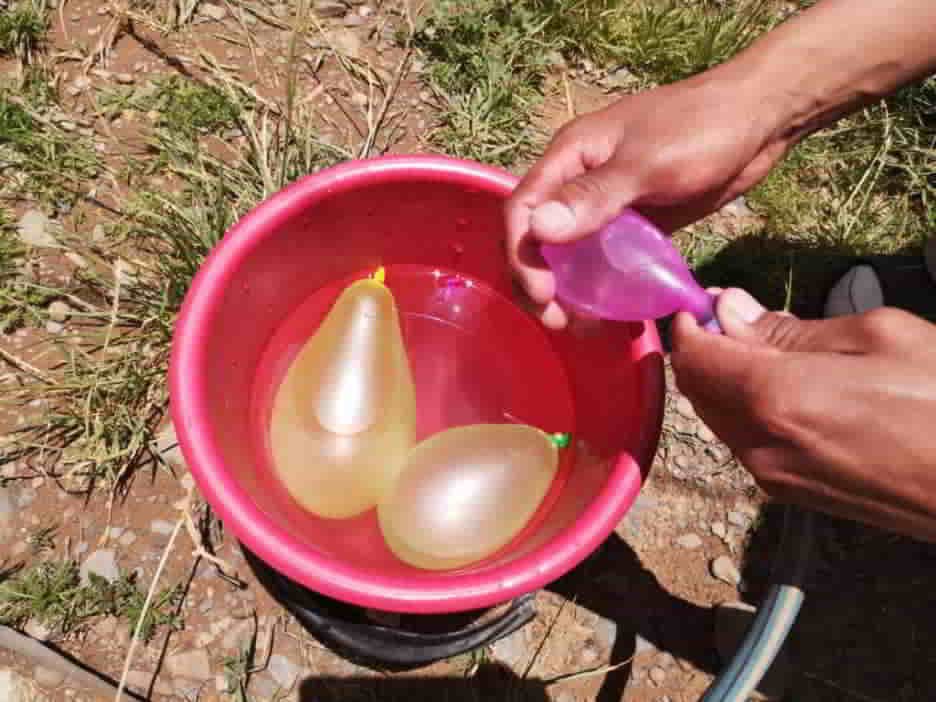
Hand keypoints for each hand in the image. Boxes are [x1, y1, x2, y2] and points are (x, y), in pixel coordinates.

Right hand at [505, 67, 791, 328]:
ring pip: (570, 252)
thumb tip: (539, 231)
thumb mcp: (647, 164)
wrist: (758, 120)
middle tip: (558, 321)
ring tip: (582, 324)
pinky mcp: (635, 221)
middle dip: (538, 281)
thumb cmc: (701, 128)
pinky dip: (600, 284)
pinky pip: (605, 257)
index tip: (542, 296)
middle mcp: (579, 180)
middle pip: (538, 236)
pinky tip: (610, 310)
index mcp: (570, 156)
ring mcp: (606, 203)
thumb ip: (593, 196)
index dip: (521, 255)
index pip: (523, 209)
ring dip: (568, 289)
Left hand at [672, 288, 935, 542]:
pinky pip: (746, 441)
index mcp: (775, 398)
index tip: (704, 299)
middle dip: (706, 348)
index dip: (690, 322)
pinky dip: (746, 408)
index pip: (694, 357)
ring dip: (724, 379)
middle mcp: (759, 445)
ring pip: (718, 417)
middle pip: (697, 388)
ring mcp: (773, 477)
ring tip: (767, 347)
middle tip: (738, 314)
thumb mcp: (878, 337)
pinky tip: (785, 388)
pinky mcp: (793, 495)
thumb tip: (730, 309)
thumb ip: (790, 328)